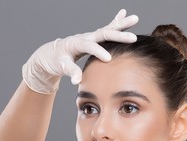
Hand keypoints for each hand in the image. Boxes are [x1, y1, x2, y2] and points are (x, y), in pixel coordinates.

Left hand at [22, 9, 138, 93]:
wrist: (52, 54)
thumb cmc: (56, 61)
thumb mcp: (61, 67)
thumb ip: (70, 72)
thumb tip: (77, 81)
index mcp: (76, 44)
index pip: (89, 46)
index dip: (98, 51)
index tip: (108, 58)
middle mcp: (85, 37)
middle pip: (103, 34)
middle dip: (118, 36)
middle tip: (133, 38)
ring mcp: (90, 36)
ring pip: (108, 29)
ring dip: (121, 25)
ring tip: (135, 19)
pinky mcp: (94, 39)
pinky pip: (107, 29)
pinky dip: (116, 22)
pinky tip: (124, 14)